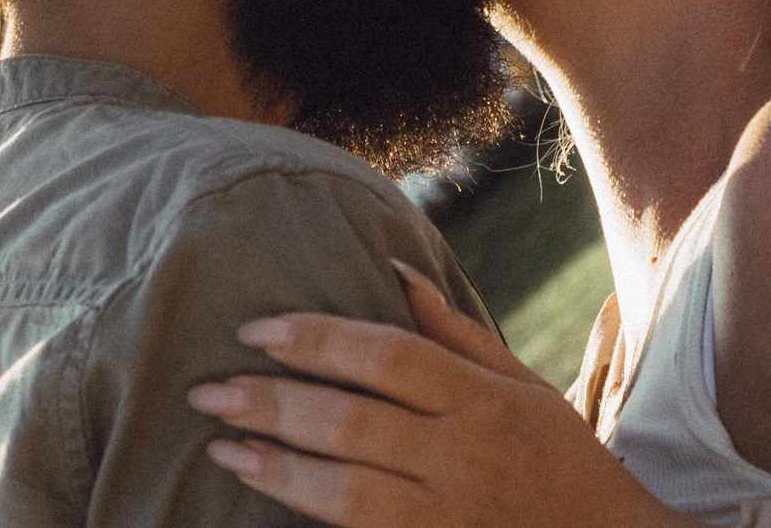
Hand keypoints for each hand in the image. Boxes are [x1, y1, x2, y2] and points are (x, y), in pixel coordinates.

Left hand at [186, 261, 687, 527]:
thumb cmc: (563, 461)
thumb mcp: (524, 387)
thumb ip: (453, 333)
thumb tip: (391, 266)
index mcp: (484, 402)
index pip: (386, 357)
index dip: (315, 340)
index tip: (254, 331)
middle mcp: (465, 458)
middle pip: (352, 423)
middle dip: (271, 404)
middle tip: (207, 391)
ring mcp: (451, 519)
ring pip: (346, 493)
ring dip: (276, 469)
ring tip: (221, 447)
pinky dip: (309, 518)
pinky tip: (268, 498)